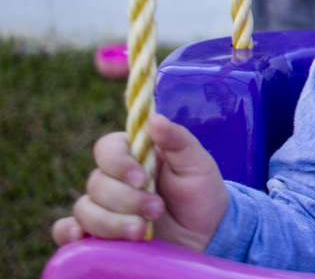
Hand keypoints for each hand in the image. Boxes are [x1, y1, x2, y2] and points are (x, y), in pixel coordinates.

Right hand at [51, 114, 227, 251]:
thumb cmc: (200, 192)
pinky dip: (69, 233)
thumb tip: (155, 120)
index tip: (141, 178)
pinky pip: (67, 231)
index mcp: (134, 155)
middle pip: (96, 183)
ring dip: (112, 222)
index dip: (119, 164)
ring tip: (143, 231)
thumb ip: (178, 141)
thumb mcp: (198, 164)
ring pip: (86, 209)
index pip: (107, 149)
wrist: (206, 233)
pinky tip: (81, 236)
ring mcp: (103, 207)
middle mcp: (113, 179)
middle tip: (157, 209)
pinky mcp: (98, 234)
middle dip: (127, 200)